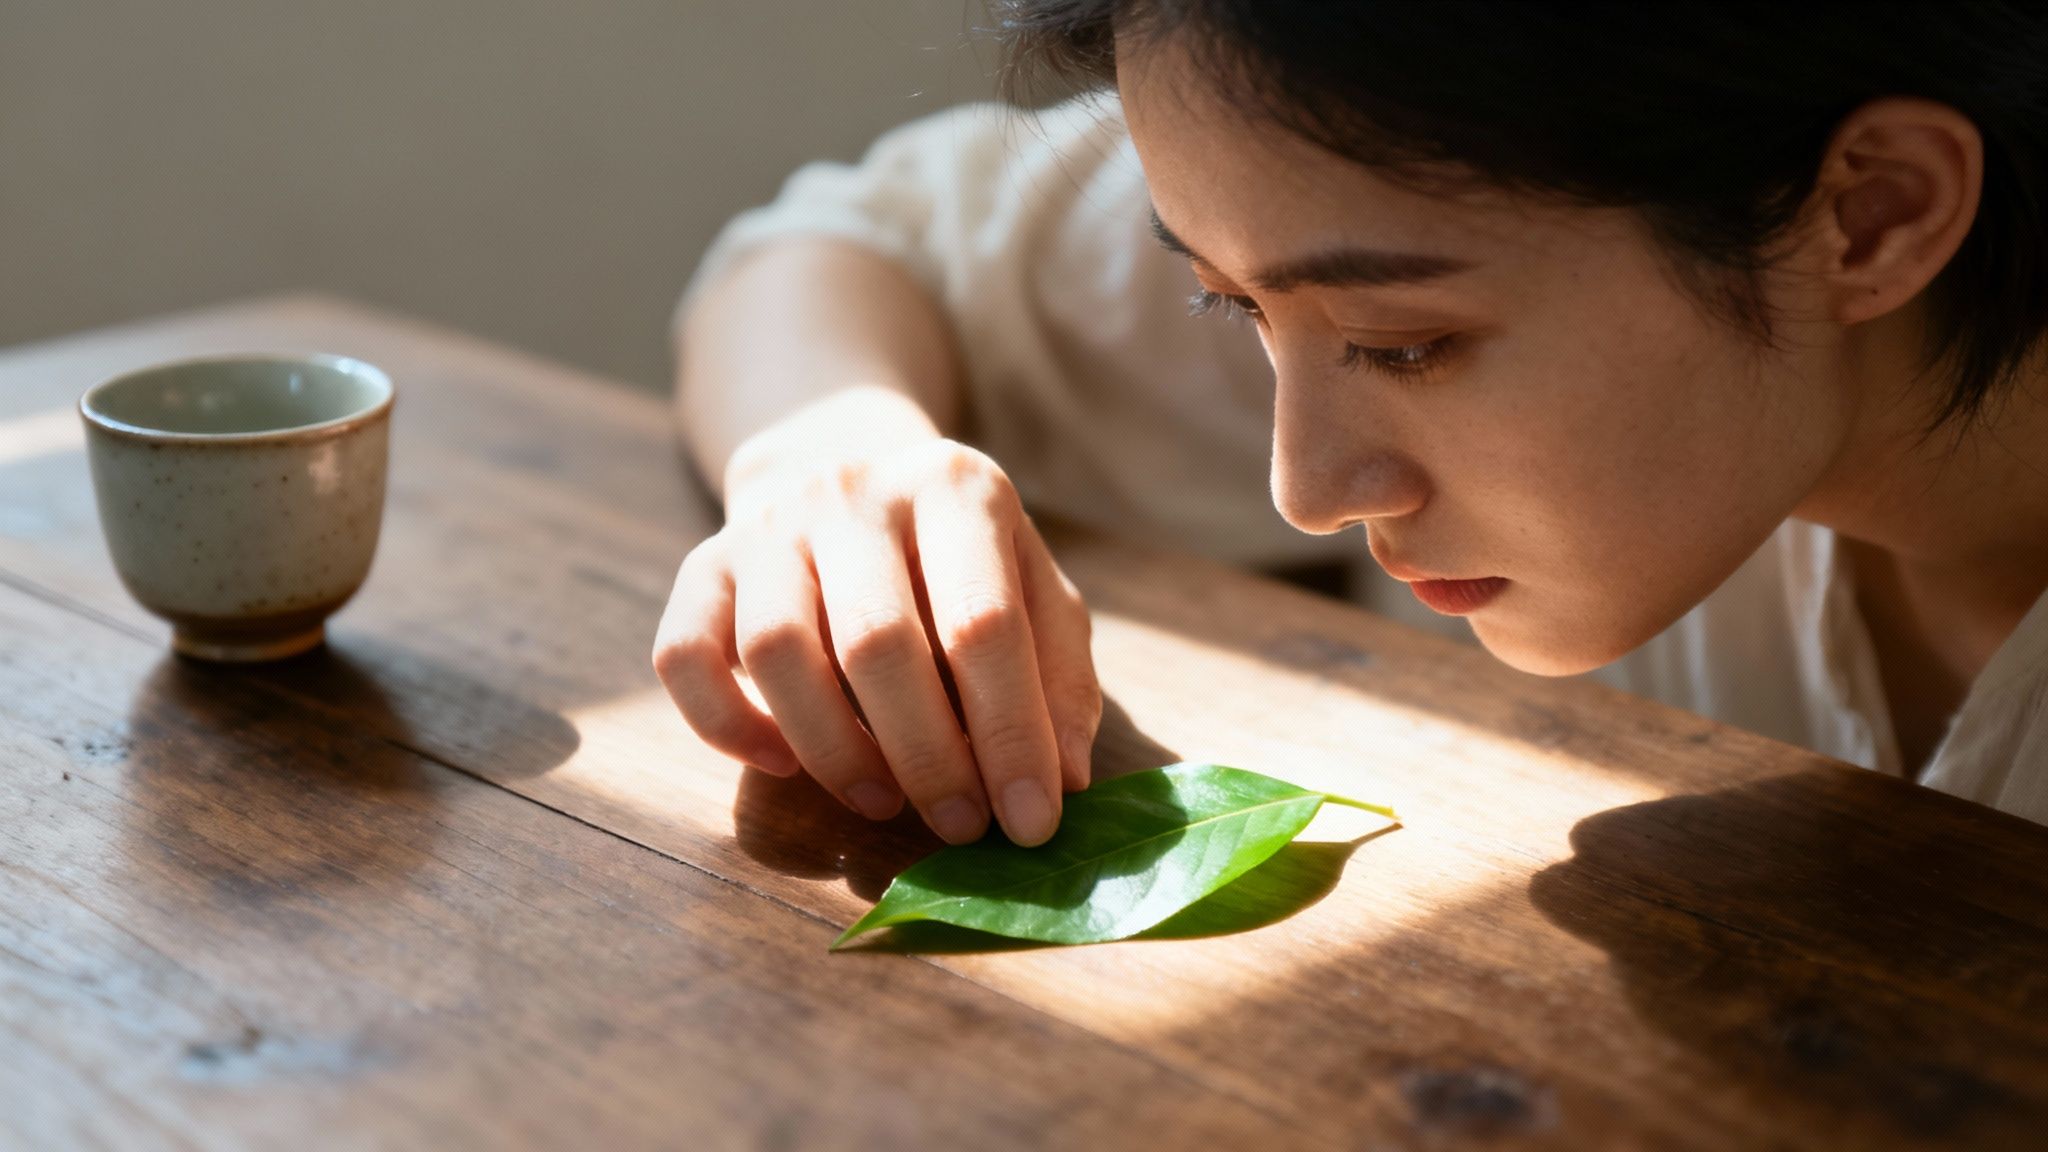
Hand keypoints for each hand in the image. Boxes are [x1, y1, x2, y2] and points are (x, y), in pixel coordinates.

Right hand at [653, 437, 1099, 845]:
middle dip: (927, 757)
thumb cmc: (960, 559)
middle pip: (878, 643)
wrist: (845, 464)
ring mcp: (769, 526)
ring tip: (882, 802)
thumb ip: (1059, 676)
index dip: (1011, 736)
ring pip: (777, 652)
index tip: (1031, 823)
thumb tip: (1062, 781)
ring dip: (833, 751)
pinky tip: (781, 763)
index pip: (985, 624)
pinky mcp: (703, 564)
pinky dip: (726, 726)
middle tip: (959, 827)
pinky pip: (684, 655)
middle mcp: (854, 492)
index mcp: (956, 487)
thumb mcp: (1035, 589)